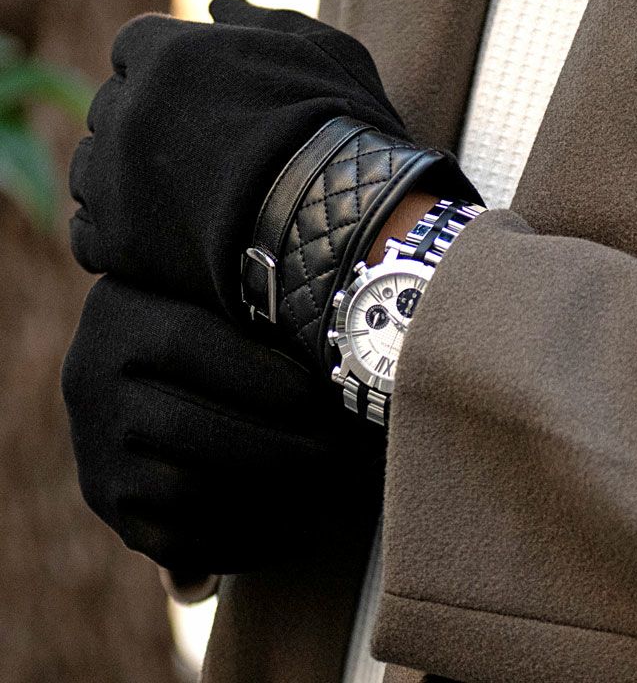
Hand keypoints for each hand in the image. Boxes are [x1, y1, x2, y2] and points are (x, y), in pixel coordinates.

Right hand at [61, 276, 383, 572]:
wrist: (148, 375)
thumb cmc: (218, 330)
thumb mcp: (223, 301)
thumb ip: (258, 314)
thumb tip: (325, 345)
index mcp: (124, 318)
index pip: (186, 346)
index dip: (257, 375)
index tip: (315, 396)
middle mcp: (91, 384)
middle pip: (190, 426)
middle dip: (277, 445)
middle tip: (336, 452)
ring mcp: (95, 451)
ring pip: (186, 488)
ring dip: (267, 497)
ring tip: (326, 490)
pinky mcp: (111, 505)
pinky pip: (177, 542)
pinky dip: (244, 542)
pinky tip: (296, 530)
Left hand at [68, 0, 405, 319]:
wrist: (341, 218)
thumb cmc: (339, 129)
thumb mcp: (323, 51)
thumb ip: (261, 21)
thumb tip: (217, 4)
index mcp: (165, 53)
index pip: (133, 50)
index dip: (166, 75)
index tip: (200, 102)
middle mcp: (126, 108)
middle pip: (112, 109)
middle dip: (147, 128)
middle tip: (201, 160)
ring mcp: (116, 177)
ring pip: (91, 169)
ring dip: (124, 181)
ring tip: (180, 203)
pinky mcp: (119, 241)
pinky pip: (88, 234)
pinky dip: (114, 236)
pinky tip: (158, 240)